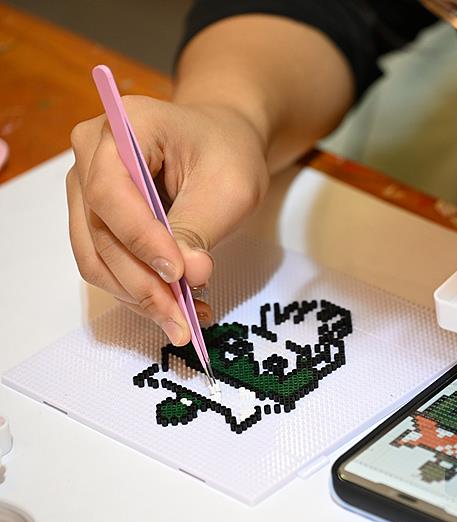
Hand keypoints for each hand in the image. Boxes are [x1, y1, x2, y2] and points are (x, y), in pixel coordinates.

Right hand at [67, 96, 267, 344]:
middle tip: (183, 319)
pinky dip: (138, 291)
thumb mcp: (229, 185)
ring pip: (96, 257)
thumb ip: (200, 226)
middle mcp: (91, 153)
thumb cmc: (228, 152)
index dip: (141, 239)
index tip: (178, 274)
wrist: (221, 142)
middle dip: (143, 283)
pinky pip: (105, 263)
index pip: (111, 191)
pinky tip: (175, 308)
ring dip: (139, 296)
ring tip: (183, 321)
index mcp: (124, 124)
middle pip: (99, 232)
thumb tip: (187, 275)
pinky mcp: (94, 217)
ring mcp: (86, 187)